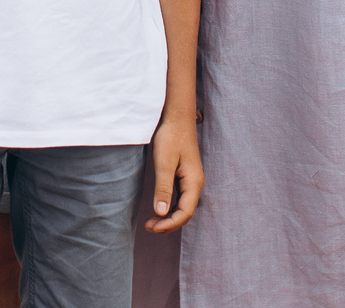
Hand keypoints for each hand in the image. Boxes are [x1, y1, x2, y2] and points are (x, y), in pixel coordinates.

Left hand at [145, 113, 203, 231]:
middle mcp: (196, 184)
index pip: (185, 213)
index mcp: (194, 182)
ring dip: (169, 217)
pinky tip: (159, 208)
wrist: (177, 117)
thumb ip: (163, 188)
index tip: (152, 227)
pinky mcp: (185, 176)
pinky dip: (170, 207)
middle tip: (148, 226)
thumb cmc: (171, 137)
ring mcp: (192, 180)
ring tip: (151, 222)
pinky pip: (180, 198)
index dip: (169, 224)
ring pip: (183, 207)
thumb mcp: (164, 162)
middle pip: (185, 213)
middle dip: (168, 224)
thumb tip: (161, 213)